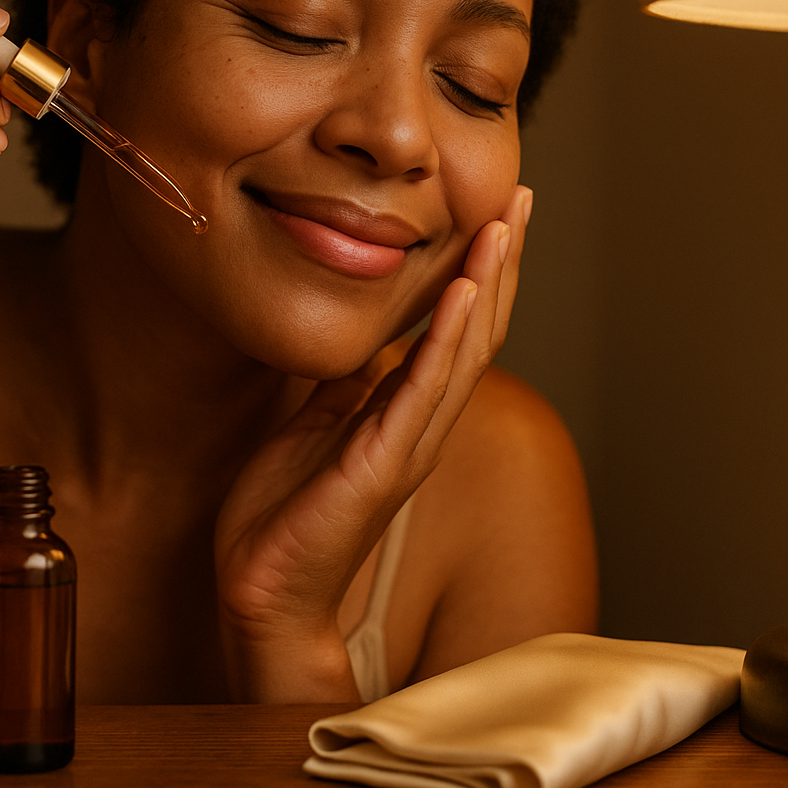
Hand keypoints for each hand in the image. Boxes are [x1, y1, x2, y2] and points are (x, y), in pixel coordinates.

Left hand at [214, 186, 531, 700]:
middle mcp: (422, 426)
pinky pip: (423, 389)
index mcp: (406, 414)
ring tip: (504, 226)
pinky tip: (463, 290)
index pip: (458, 331)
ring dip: (488, 285)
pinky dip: (447, 337)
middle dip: (502, 263)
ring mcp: (410, 445)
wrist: (264, 588)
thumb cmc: (285, 515)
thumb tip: (360, 344)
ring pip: (465, 352)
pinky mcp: (385, 463)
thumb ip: (345, 386)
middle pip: (481, 331)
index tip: (494, 213)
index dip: (479, 272)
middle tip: (522, 199)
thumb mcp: (315, 426)